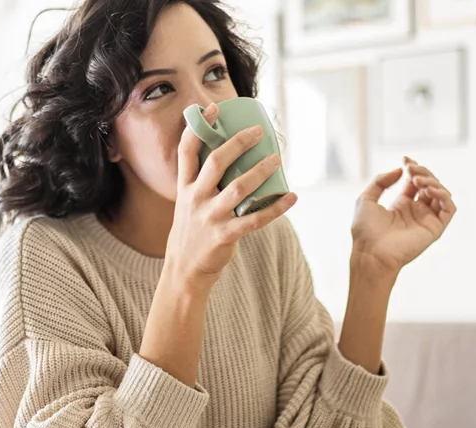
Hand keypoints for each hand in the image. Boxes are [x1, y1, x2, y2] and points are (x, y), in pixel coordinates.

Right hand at [165, 103, 297, 288]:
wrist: (184, 269)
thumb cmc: (192, 230)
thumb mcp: (188, 203)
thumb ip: (204, 182)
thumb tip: (231, 155)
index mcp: (185, 187)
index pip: (187, 151)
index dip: (199, 128)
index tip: (213, 109)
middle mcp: (196, 199)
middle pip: (216, 163)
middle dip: (237, 143)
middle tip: (258, 131)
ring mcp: (210, 217)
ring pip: (238, 188)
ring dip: (260, 171)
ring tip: (277, 159)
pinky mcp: (225, 236)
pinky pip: (254, 220)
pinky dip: (275, 208)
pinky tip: (291, 197)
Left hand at [350, 156, 454, 274]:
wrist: (371, 253)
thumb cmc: (365, 231)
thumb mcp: (366, 199)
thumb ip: (381, 181)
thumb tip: (400, 170)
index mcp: (401, 206)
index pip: (415, 182)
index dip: (413, 168)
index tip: (406, 160)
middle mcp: (416, 212)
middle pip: (429, 185)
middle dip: (422, 172)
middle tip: (411, 169)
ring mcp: (426, 220)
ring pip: (441, 194)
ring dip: (433, 182)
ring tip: (417, 180)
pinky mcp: (435, 229)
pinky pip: (449, 209)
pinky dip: (443, 196)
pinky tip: (428, 190)